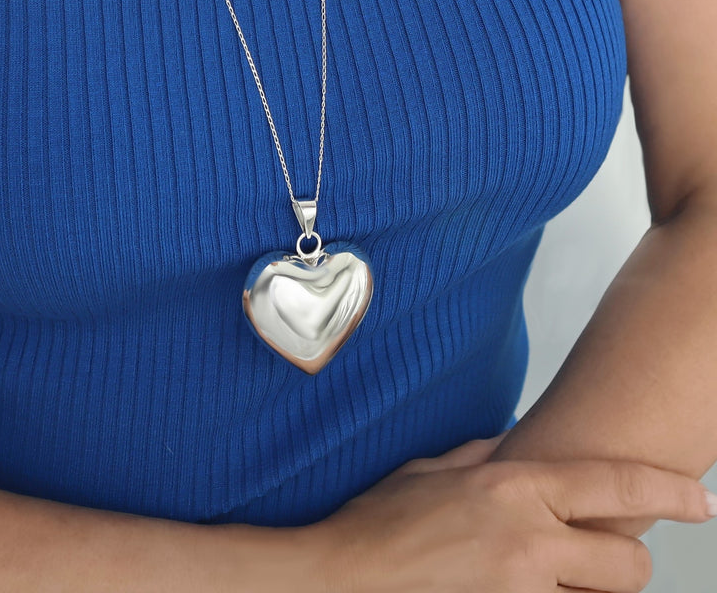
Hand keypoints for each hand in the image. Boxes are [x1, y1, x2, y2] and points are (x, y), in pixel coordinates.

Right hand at [299, 434, 714, 591]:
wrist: (346, 578)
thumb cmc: (382, 522)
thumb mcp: (434, 470)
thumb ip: (484, 458)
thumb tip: (516, 447)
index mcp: (512, 487)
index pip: (615, 484)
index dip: (669, 492)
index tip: (700, 501)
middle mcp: (529, 539)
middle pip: (629, 564)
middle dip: (623, 566)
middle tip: (595, 563)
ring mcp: (522, 592)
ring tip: (547, 579)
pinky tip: (520, 591)